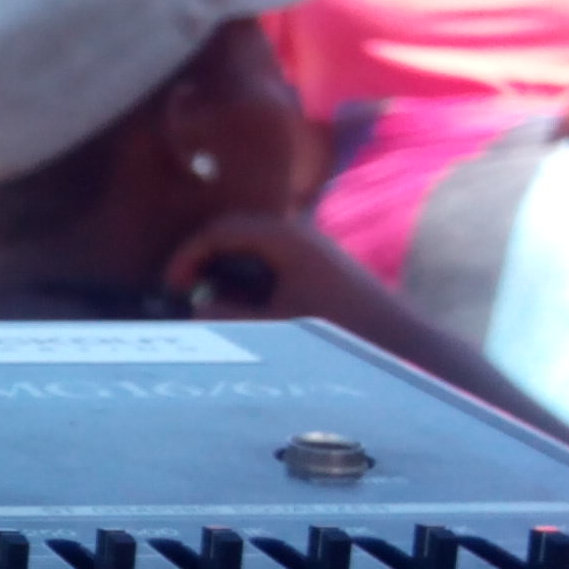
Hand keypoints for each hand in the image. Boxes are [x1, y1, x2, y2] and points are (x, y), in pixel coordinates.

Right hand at [160, 211, 388, 327]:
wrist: (396, 338)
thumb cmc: (337, 328)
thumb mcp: (274, 325)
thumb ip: (229, 316)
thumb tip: (198, 307)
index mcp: (283, 237)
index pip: (219, 231)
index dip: (187, 256)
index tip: (172, 287)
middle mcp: (296, 230)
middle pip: (233, 231)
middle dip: (203, 258)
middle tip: (183, 289)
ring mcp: (308, 244)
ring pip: (249, 244)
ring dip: (224, 267)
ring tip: (208, 297)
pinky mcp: (317, 261)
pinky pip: (267, 256)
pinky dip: (245, 273)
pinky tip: (241, 302)